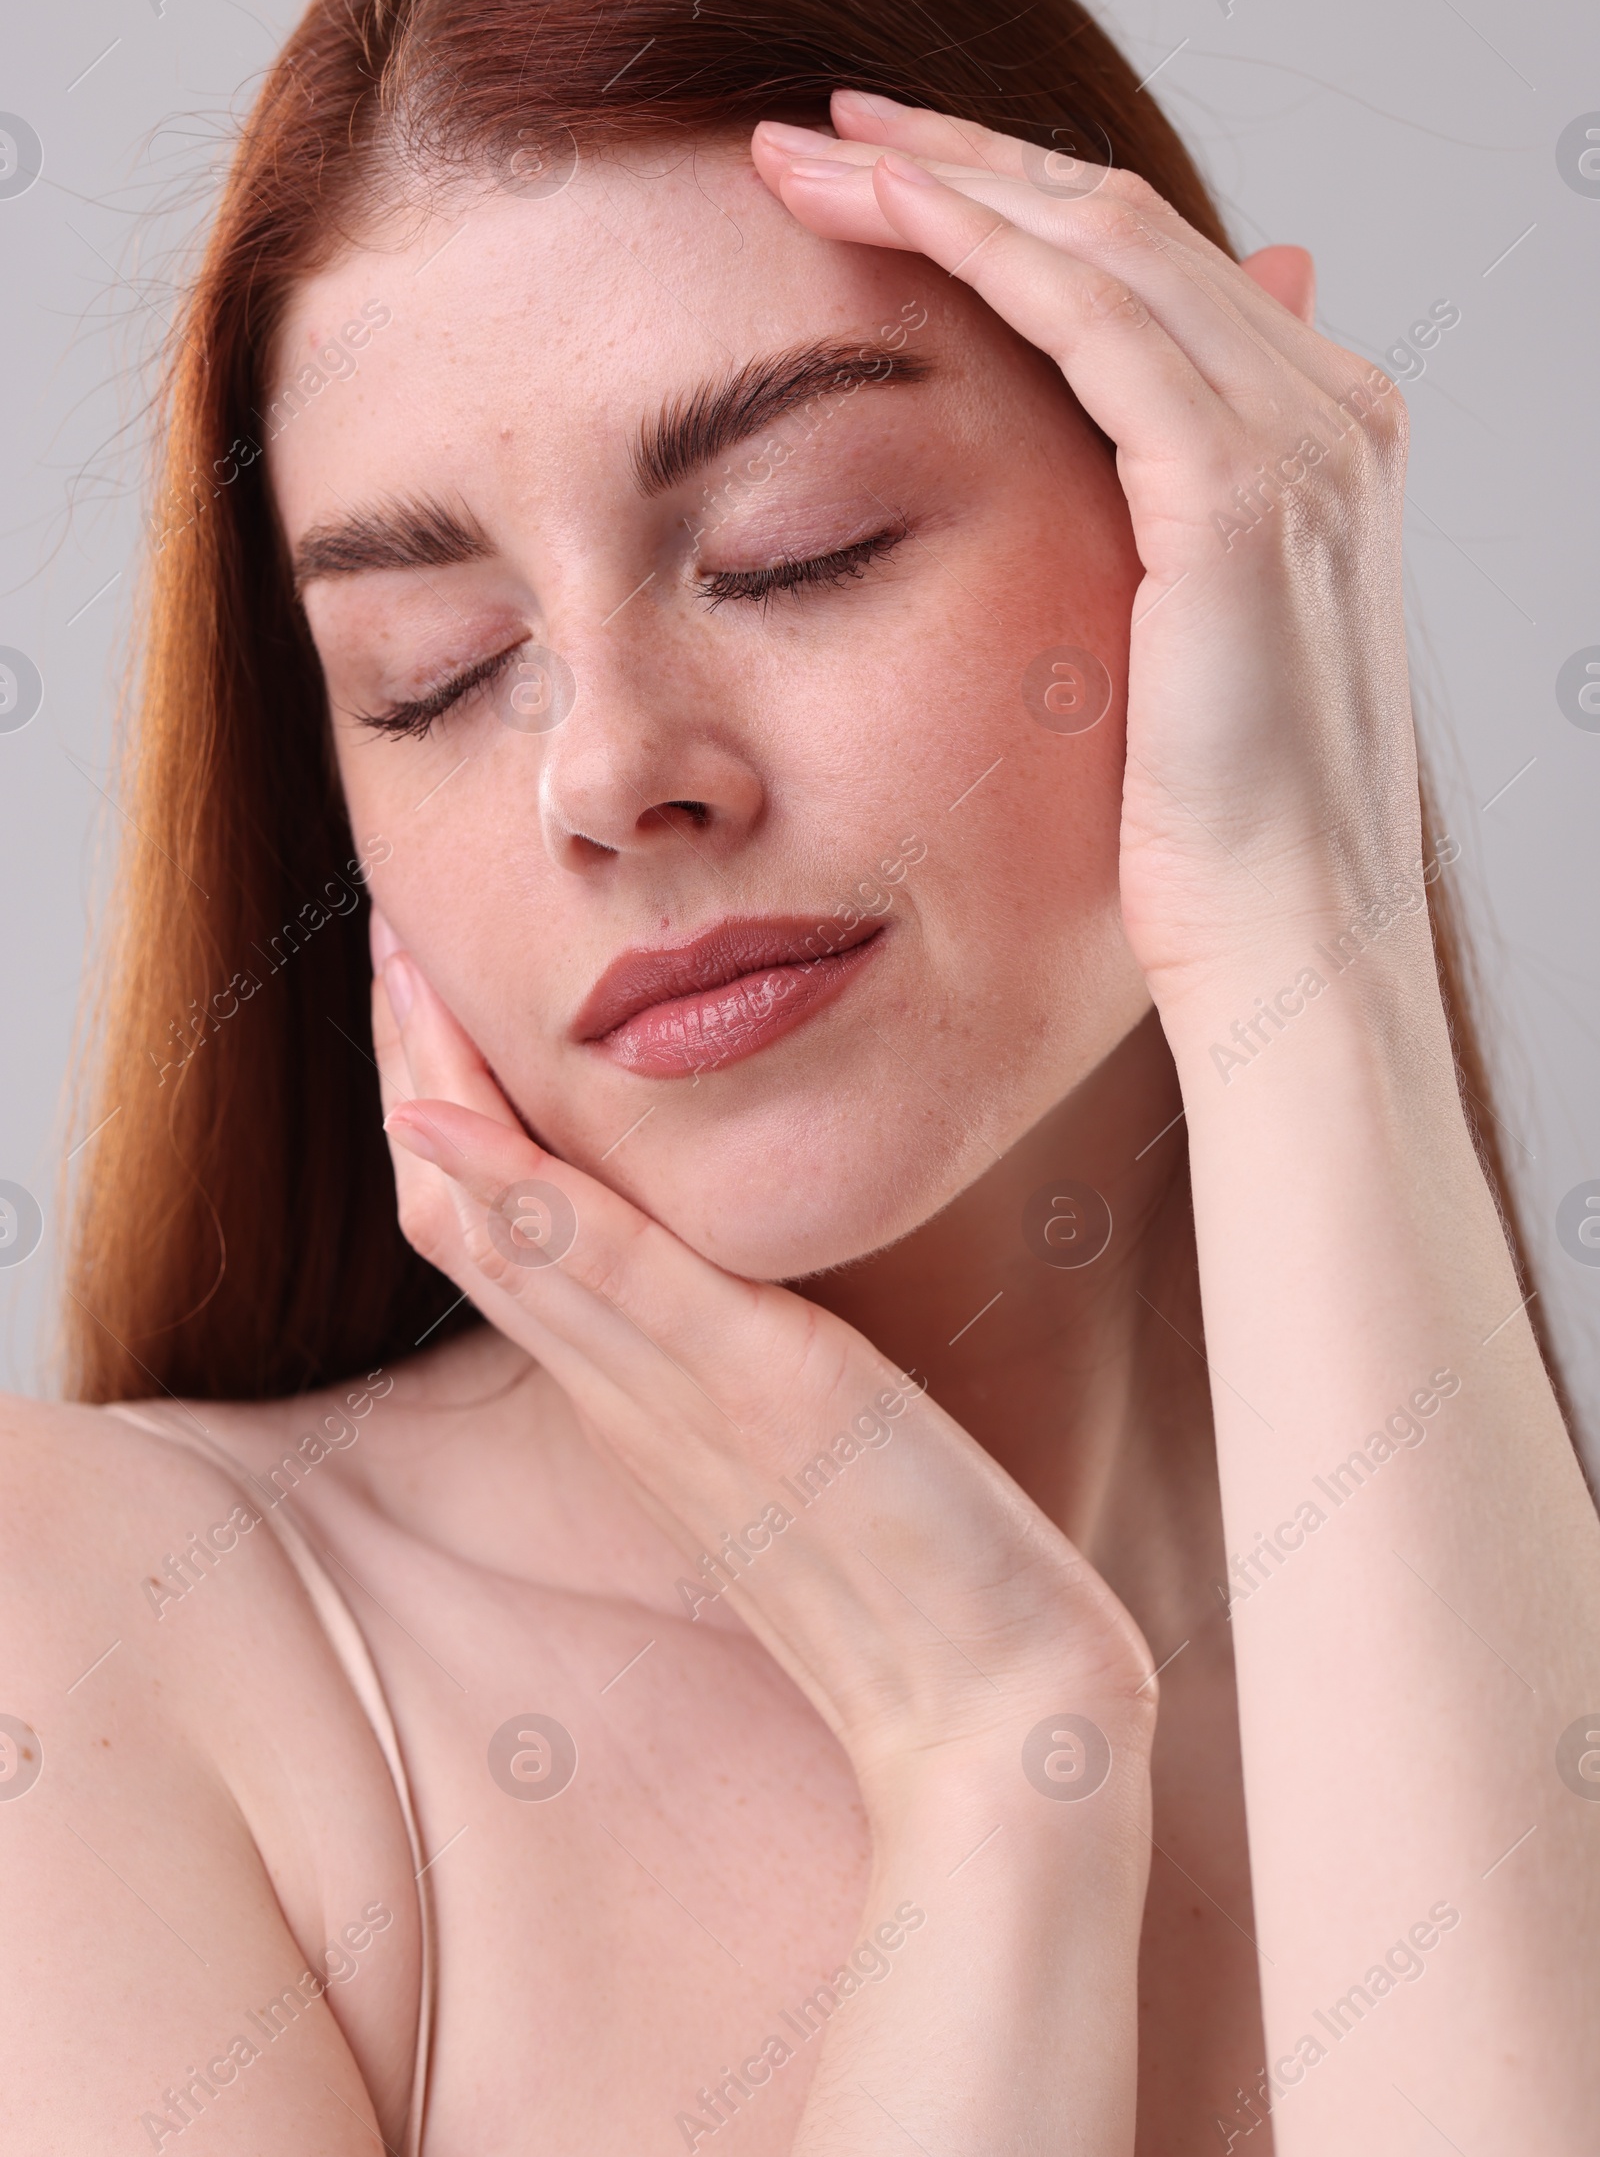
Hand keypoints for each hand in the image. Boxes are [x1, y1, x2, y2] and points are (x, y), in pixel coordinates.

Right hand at [369, 913, 1154, 1804]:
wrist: (996, 1714)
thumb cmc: (921, 1575)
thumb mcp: (808, 1445)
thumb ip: (743, 1368)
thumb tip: (728, 1294)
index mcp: (638, 1393)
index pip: (500, 1231)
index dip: (447, 1111)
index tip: (433, 995)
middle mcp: (628, 1391)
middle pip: (469, 1215)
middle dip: (418, 1072)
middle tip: (390, 942)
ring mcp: (677, 1396)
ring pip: (505, 1229)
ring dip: (439, 1093)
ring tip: (404, 968)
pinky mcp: (754, 1394)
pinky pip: (609, 1280)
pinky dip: (524, 1193)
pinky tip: (461, 1117)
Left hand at [751, 93, 1418, 1008]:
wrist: (1292, 952)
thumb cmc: (1212, 842)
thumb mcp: (1183, 660)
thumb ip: (1158, 537)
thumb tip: (1127, 459)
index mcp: (1318, 439)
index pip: (1148, 270)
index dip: (1007, 207)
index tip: (879, 184)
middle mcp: (1328, 410)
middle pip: (1122, 221)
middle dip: (959, 160)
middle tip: (816, 127)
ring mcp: (1299, 440)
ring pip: (1099, 238)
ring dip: (939, 176)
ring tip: (802, 150)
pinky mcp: (1240, 494)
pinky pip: (1089, 318)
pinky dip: (976, 248)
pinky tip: (870, 216)